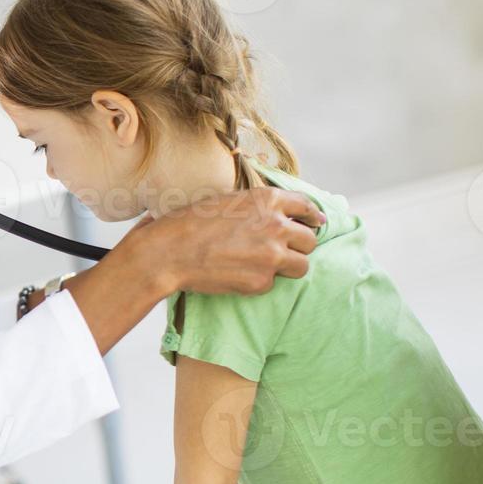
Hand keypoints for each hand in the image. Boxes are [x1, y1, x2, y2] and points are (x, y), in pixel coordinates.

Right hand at [138, 187, 325, 295]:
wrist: (168, 253)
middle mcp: (276, 225)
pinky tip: (238, 275)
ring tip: (263, 266)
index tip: (314, 223)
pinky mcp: (263, 281)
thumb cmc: (188, 224)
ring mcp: (272, 254)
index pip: (306, 206)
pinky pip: (274, 283)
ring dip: (287, 266)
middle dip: (298, 246)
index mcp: (267, 200)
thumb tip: (278, 214)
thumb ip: (256, 206)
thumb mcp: (226, 201)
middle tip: (280, 250)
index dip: (312, 217)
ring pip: (302, 265)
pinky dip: (260, 281)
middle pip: (310, 239)